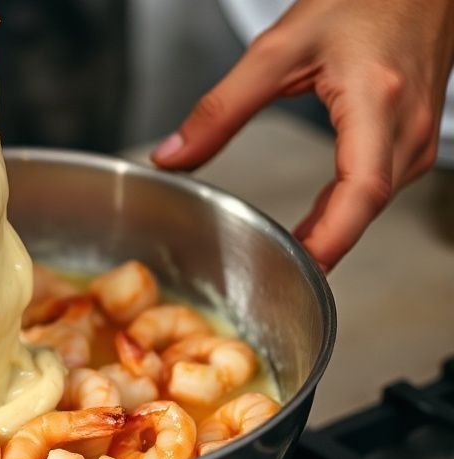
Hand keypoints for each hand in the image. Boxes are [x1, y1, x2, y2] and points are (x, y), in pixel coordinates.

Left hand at [151, 0, 453, 270]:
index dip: (331, 238)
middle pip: (365, 205)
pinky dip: (347, 208)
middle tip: (276, 274)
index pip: (361, 190)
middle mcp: (407, 125)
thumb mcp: (276, 50)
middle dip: (322, 245)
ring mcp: (419, 133)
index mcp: (375, 102)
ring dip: (334, 229)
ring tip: (290, 250)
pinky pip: (381, 185)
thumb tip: (173, 157)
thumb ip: (220, 109)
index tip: (301, 268)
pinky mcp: (416, 135)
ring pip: (375, 200)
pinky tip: (319, 221)